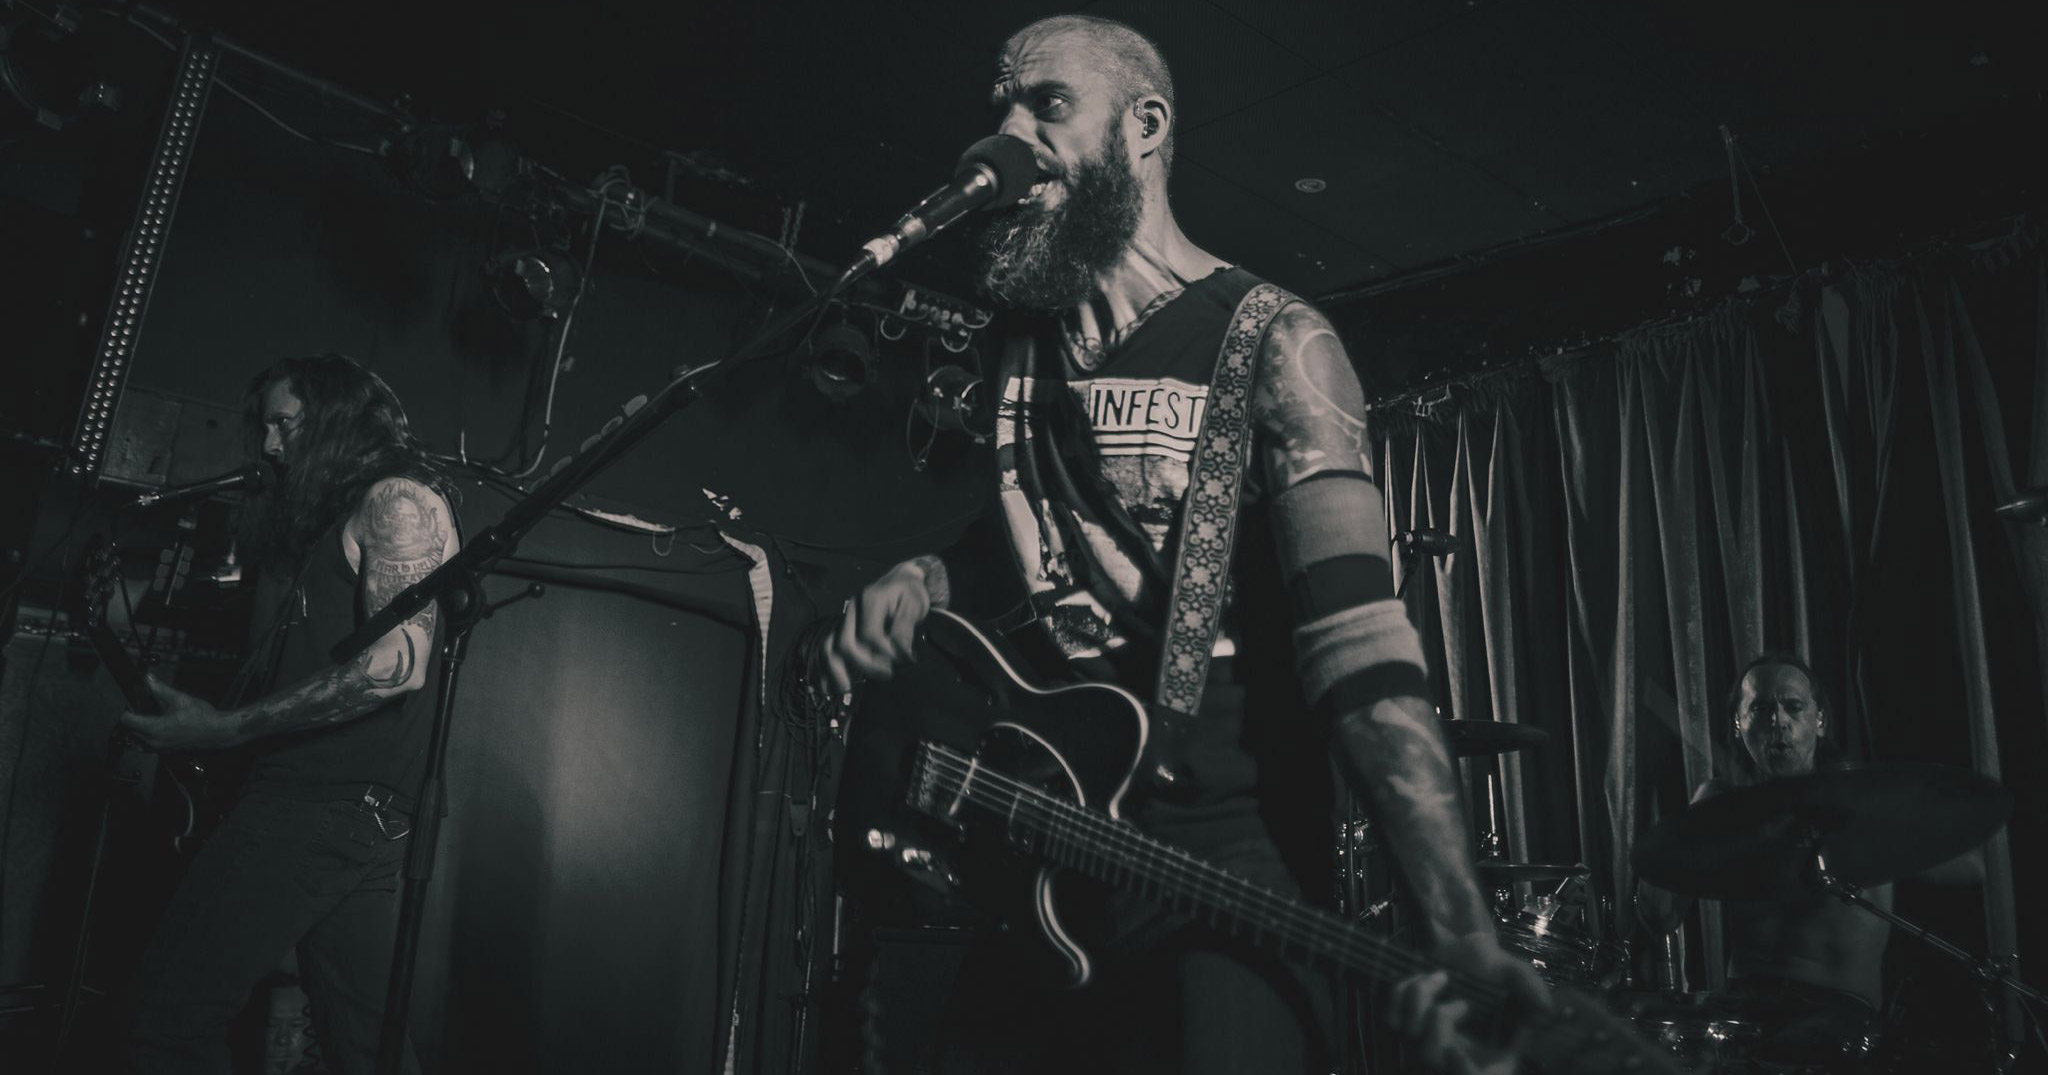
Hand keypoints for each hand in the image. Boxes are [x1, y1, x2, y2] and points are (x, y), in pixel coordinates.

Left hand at [118, 675, 241, 751]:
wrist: (217, 731)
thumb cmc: (202, 717)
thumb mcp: (180, 699)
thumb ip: (160, 689)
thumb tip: (148, 679)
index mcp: (154, 728)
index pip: (127, 720)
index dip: (127, 710)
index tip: (131, 704)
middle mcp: (154, 741)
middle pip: (130, 731)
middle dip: (133, 720)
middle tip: (141, 709)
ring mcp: (160, 748)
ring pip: (139, 739)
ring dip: (139, 729)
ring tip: (149, 718)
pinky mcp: (166, 751)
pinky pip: (149, 744)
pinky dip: (149, 736)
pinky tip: (159, 727)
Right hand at [821, 560, 934, 694]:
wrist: (900, 582)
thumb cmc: (908, 593)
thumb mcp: (914, 604)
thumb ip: (906, 628)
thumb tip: (902, 652)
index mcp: (869, 600)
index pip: (870, 635)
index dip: (886, 653)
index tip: (906, 660)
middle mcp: (851, 610)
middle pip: (845, 644)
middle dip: (864, 665)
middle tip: (887, 674)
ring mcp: (844, 621)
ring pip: (829, 647)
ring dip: (835, 671)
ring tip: (845, 690)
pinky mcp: (842, 631)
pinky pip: (826, 650)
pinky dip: (823, 669)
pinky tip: (826, 688)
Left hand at [1392, 932, 1549, 1074]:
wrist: (1462, 947)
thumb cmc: (1492, 966)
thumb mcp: (1514, 974)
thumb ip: (1530, 988)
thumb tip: (1545, 1009)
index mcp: (1487, 1055)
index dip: (1463, 1072)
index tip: (1455, 1051)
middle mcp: (1453, 1054)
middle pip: (1429, 1056)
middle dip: (1441, 1020)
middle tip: (1463, 1002)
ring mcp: (1424, 1040)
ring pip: (1407, 1032)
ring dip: (1419, 998)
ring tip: (1440, 977)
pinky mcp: (1403, 1021)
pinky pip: (1390, 1014)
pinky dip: (1401, 992)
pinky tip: (1422, 977)